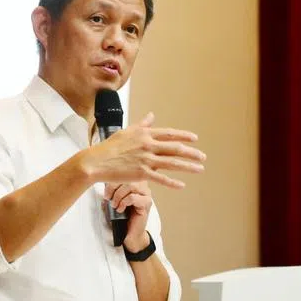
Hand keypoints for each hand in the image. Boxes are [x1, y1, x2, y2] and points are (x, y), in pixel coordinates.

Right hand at [81, 112, 204, 188]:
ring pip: (172, 163)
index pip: (169, 134)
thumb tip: (151, 115)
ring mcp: (145, 159)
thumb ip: (142, 124)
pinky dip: (172, 182)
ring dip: (188, 166)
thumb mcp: (126, 131)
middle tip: (203, 156)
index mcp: (144, 134)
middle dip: (192, 153)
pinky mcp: (141, 173)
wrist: (97, 161)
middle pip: (175, 148)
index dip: (184, 136)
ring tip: (200, 168)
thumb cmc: (109, 146)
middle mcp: (147, 145)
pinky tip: (182, 185)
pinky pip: (161, 178)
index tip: (195, 139)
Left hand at [105, 180, 152, 249]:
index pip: (122, 171)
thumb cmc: (120, 214)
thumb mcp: (112, 198)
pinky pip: (133, 197)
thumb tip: (100, 178)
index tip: (105, 191)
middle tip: (108, 198)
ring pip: (130, 185)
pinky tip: (120, 209)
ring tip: (114, 205)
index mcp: (133, 180)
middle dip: (113, 187)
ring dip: (118, 195)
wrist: (128, 232)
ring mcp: (146, 193)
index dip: (111, 178)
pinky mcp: (147, 203)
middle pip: (126, 176)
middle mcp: (142, 184)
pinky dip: (123, 202)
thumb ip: (110, 187)